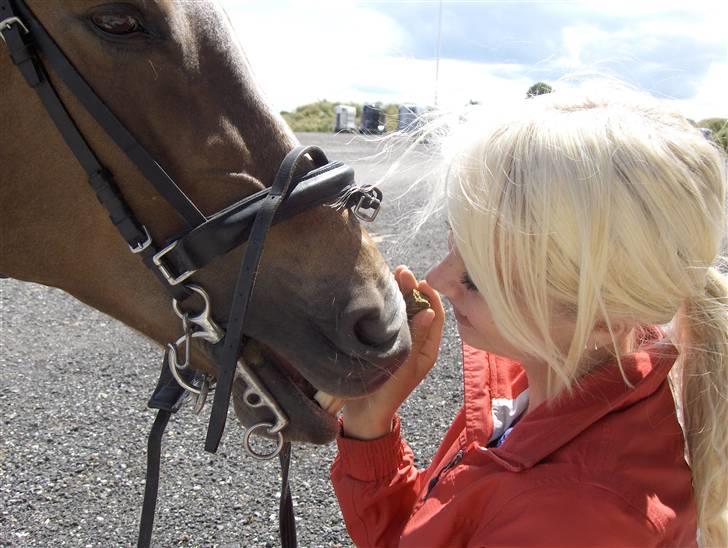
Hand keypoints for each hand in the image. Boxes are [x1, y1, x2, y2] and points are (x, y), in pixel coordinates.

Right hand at [342, 265, 444, 439]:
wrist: (362, 413)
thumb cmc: (386, 393)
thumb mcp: (404, 366)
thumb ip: (416, 339)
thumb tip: (430, 310)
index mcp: (428, 348)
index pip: (435, 314)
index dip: (429, 295)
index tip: (419, 280)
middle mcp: (415, 341)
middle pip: (418, 308)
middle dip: (411, 288)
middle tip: (400, 271)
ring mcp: (398, 340)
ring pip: (402, 310)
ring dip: (397, 293)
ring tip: (388, 275)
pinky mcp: (381, 340)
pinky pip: (387, 317)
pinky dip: (385, 304)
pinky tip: (376, 292)